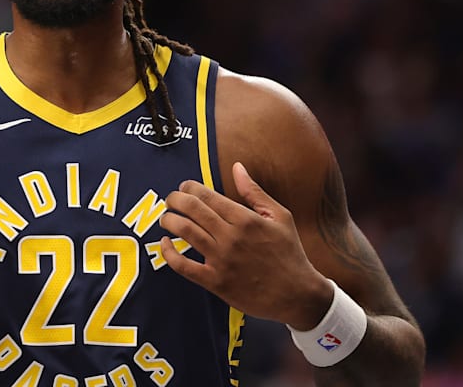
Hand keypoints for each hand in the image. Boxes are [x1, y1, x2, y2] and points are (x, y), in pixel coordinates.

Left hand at [159, 162, 330, 329]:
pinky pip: (183, 265)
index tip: (184, 187)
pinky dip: (169, 253)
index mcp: (246, 219)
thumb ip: (255, 192)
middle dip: (175, 199)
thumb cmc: (289, 253)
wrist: (297, 294)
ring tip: (166, 217)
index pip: (207, 196)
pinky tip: (165, 244)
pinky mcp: (216, 282)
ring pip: (185, 232)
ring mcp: (222, 260)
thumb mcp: (280, 217)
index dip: (189, 188)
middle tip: (171, 199)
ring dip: (169, 220)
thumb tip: (237, 167)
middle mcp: (232, 237)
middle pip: (192, 210)